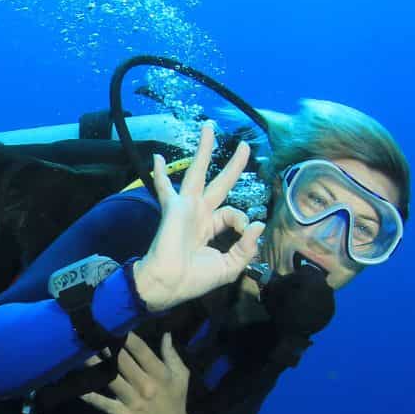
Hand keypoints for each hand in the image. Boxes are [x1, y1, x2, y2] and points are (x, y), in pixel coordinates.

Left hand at [79, 332, 193, 413]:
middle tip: (92, 333)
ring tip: (82, 351)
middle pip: (123, 362)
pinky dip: (91, 396)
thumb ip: (172, 355)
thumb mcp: (181, 376)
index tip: (114, 324)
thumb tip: (166, 333)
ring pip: (111, 379)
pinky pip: (105, 404)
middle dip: (107, 347)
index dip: (127, 337)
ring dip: (96, 365)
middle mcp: (146, 386)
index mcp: (160, 374)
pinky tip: (78, 387)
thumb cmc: (176, 400)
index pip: (142, 351)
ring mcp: (133, 401)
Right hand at [131, 121, 264, 312]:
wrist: (169, 285)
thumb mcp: (230, 266)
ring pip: (197, 173)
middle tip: (245, 145)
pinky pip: (165, 187)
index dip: (243, 222)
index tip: (245, 233)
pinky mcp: (175, 208)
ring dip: (204, 150)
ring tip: (209, 128)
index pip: (233, 214)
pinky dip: (159, 174)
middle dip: (233, 164)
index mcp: (211, 227)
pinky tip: (155, 157)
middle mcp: (199, 214)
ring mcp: (186, 208)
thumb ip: (246, 247)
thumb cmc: (195, 279)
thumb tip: (258, 223)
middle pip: (220, 182)